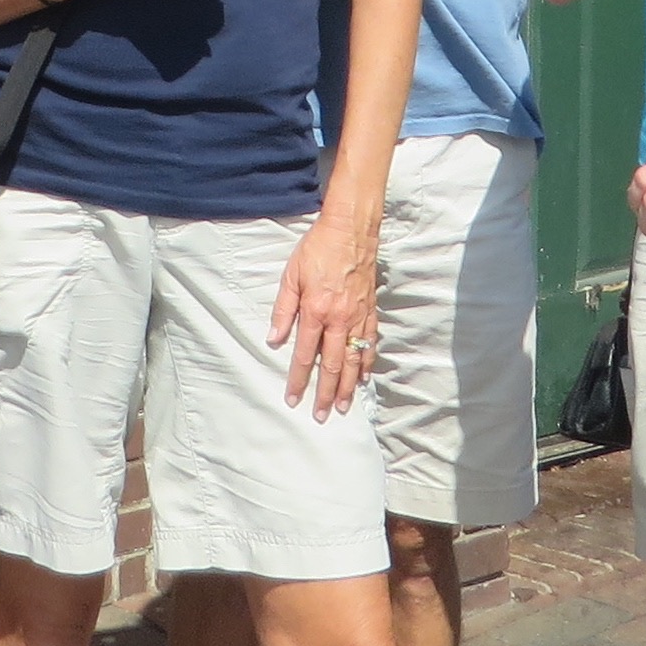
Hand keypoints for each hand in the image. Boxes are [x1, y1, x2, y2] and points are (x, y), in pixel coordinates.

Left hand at [268, 211, 378, 418]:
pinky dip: (366, 363)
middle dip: (326, 393)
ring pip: (354, 360)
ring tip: (344, 407)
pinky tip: (363, 377)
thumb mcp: (291, 275)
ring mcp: (358, 317)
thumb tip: (274, 340)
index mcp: (315, 311)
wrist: (351, 229)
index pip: (304, 354)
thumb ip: (283, 310)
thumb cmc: (317, 248)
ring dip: (348, 386)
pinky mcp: (370, 311)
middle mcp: (339, 319)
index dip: (298, 380)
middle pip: (332, 365)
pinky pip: (369, 344)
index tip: (293, 399)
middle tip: (322, 416)